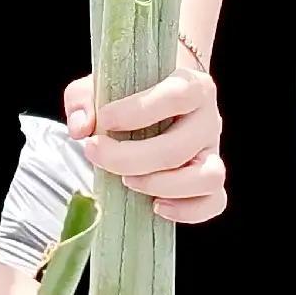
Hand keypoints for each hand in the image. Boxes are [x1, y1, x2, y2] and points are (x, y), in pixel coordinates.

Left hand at [63, 63, 227, 224]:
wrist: (158, 100)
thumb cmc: (130, 92)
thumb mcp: (102, 84)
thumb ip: (83, 98)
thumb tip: (81, 129)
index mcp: (191, 85)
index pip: (176, 96)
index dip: (137, 111)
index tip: (103, 120)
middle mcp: (208, 118)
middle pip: (180, 147)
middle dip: (131, 158)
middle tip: (97, 155)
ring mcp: (213, 151)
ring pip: (208, 177)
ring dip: (162, 185)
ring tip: (128, 181)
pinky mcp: (211, 180)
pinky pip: (214, 202)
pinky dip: (187, 210)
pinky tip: (156, 206)